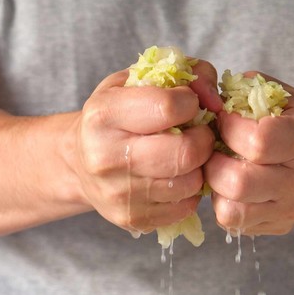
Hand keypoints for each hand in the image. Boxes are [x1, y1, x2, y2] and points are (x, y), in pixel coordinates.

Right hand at [69, 62, 218, 232]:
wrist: (79, 162)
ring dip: (199, 167)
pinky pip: (185, 207)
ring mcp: (118, 194)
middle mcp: (104, 157)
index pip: (169, 107)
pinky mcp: (132, 219)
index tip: (185, 104)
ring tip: (184, 156)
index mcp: (103, 115)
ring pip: (190, 182)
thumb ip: (185, 74)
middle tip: (196, 134)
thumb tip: (215, 100)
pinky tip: (175, 177)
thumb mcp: (138, 80)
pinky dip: (189, 191)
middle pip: (184, 152)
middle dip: (203, 139)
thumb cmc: (116, 116)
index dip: (190, 103)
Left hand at [204, 73, 293, 234]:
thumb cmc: (289, 119)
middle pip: (239, 183)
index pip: (257, 141)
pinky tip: (229, 185)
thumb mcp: (275, 94)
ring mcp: (292, 208)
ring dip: (214, 188)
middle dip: (213, 163)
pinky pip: (233, 222)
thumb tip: (204, 100)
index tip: (224, 120)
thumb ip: (242, 91)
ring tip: (220, 168)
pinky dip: (221, 203)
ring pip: (231, 210)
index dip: (228, 128)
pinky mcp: (279, 226)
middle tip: (212, 150)